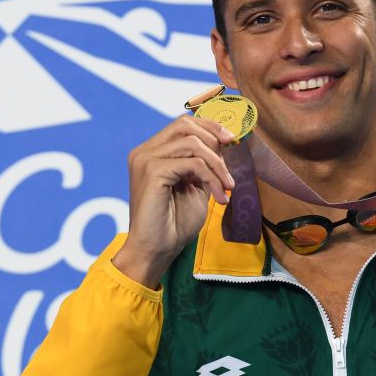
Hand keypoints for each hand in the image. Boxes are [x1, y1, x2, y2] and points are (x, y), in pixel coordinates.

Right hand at [112, 115, 235, 287]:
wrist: (156, 251)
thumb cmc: (173, 224)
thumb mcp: (194, 187)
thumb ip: (202, 165)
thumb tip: (223, 144)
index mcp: (151, 153)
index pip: (181, 124)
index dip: (209, 126)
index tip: (231, 141)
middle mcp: (144, 152)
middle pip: (184, 125)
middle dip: (214, 139)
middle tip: (230, 163)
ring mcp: (146, 160)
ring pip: (192, 143)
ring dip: (217, 165)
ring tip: (227, 188)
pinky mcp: (153, 171)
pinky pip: (193, 163)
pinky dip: (212, 178)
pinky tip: (219, 197)